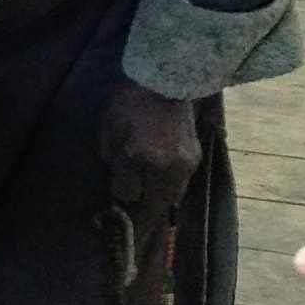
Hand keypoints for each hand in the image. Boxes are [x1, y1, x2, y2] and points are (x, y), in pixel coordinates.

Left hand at [98, 83, 201, 207]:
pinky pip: (181, 183)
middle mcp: (164, 165)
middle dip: (143, 212)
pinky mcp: (196, 159)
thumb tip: (116, 178)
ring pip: (170, 197)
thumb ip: (110, 156)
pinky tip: (160, 185)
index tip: (116, 193)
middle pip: (154, 203)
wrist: (165, 83)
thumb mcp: (108, 127)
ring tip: (148, 206)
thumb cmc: (129, 103)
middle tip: (135, 221)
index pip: (128, 192)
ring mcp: (184, 163)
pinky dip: (169, 187)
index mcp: (138, 155)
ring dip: (158, 201)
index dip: (120, 194)